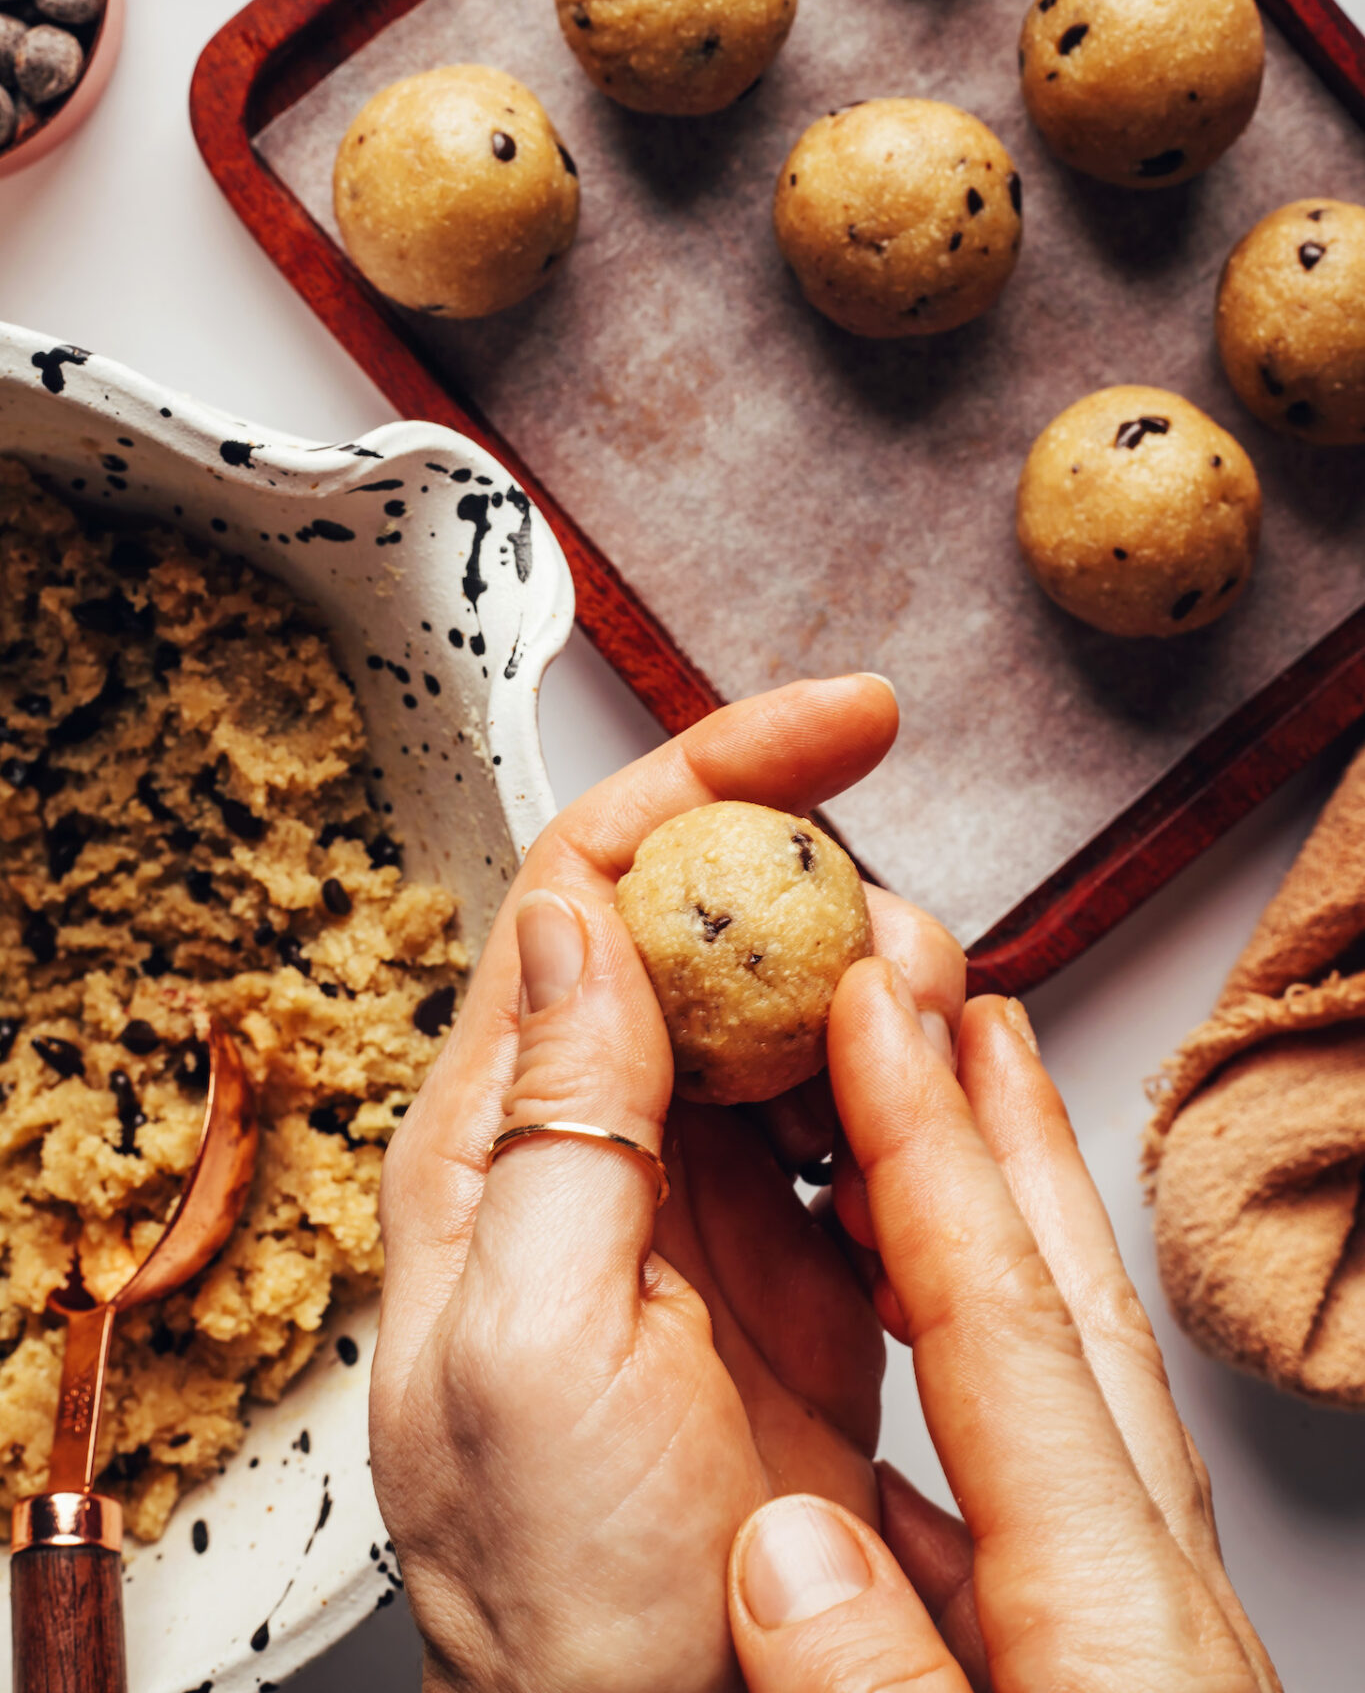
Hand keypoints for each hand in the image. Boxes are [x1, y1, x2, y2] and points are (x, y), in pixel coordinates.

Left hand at [370, 675, 963, 1692]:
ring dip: (880, 997)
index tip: (838, 726)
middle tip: (905, 955)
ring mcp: (700, 1204)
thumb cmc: (559, 1594)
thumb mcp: (531, 1347)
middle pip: (706, 931)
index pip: (586, 891)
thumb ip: (556, 1124)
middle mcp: (591, 1146)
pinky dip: (914, 1095)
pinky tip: (933, 1132)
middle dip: (823, 896)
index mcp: (492, 1139)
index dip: (710, 783)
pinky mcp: (794, 1265)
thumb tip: (581, 922)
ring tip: (925, 1053)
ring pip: (796, 1017)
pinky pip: (861, 1125)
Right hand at [725, 974, 1280, 1692]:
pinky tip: (895, 1426)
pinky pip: (1030, 1498)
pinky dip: (963, 1409)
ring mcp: (1140, 1640)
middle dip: (1005, 1141)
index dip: (929, 1149)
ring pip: (1061, 1390)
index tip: (875, 1013)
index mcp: (1119, 1627)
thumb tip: (785, 1550)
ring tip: (926, 1159)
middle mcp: (1149, 1603)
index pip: (1005, 1324)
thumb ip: (882, 1689)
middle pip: (1069, 1310)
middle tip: (954, 1010)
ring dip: (989, 1248)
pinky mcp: (1110, 1687)